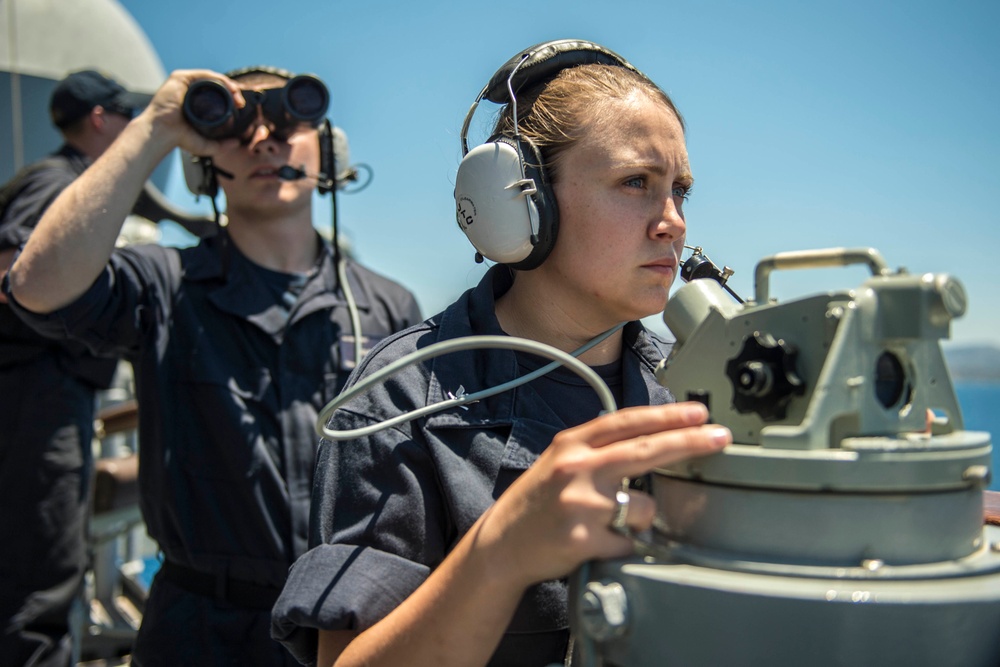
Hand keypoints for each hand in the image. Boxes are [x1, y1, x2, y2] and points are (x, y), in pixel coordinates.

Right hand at [133, 69, 244, 157]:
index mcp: (195, 103)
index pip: (216, 95)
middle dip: (232, 90)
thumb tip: (236, 142)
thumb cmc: (178, 138)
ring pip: (212, 78)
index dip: (231, 98)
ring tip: (237, 96)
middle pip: (216, 85)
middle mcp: (190, 91)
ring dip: (228, 84)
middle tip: (240, 102)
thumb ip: (222, 145)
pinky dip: (218, 79)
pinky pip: (204, 74)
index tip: (240, 106)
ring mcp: (185, 84)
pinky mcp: (180, 78)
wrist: (163, 132)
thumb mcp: (205, 143)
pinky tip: (228, 87)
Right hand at [476, 402, 729, 587]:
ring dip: (640, 518)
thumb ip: (598, 447)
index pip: (626, 422)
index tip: (698, 412)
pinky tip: (600, 542)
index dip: (666, 415)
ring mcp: (581, 505)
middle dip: (689, 442)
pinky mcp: (584, 541)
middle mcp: (576, 469)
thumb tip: (651, 436)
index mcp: (571, 445)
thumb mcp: (559, 460)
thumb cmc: (537, 501)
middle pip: (645, 450)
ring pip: (644, 507)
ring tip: (612, 522)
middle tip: (720, 437)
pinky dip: (624, 545)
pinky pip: (630, 543)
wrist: (501, 544)